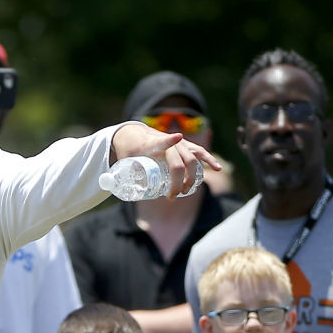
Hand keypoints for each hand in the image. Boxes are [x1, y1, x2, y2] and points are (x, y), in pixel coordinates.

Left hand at [108, 125, 222, 197]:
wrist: (133, 135)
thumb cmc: (129, 150)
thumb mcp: (122, 160)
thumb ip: (119, 174)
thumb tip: (114, 190)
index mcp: (153, 143)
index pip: (162, 141)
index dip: (169, 140)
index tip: (177, 137)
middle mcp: (169, 142)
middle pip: (180, 162)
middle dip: (179, 181)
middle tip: (172, 196)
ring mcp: (179, 144)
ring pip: (192, 157)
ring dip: (193, 176)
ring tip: (188, 190)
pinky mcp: (184, 147)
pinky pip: (199, 153)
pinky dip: (209, 160)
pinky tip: (218, 168)